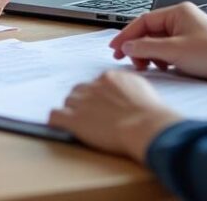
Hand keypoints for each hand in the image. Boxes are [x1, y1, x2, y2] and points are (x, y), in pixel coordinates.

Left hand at [48, 70, 182, 162]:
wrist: (146, 126)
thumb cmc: (151, 113)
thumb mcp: (143, 88)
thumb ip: (128, 86)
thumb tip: (124, 90)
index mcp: (109, 77)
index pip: (95, 84)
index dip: (97, 98)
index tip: (102, 107)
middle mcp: (93, 86)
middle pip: (79, 91)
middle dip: (83, 103)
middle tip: (93, 118)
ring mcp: (81, 102)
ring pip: (68, 102)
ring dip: (72, 112)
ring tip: (82, 125)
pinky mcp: (74, 119)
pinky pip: (55, 116)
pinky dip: (57, 121)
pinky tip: (62, 127)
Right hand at [108, 1, 206, 81]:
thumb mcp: (175, 51)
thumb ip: (146, 48)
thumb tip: (126, 46)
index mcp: (176, 13)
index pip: (142, 21)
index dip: (126, 35)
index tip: (115, 49)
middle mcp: (181, 18)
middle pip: (149, 31)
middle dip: (138, 47)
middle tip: (132, 63)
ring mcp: (188, 31)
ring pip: (159, 41)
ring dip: (150, 54)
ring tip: (149, 67)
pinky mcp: (193, 44)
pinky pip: (170, 49)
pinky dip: (163, 58)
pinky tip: (165, 68)